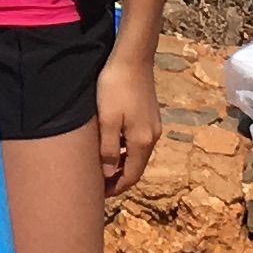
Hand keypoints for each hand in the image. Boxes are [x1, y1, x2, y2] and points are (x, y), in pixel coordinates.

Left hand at [96, 45, 163, 203]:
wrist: (133, 57)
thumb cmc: (115, 87)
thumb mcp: (107, 120)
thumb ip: (107, 149)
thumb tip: (108, 173)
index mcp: (142, 142)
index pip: (131, 176)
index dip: (116, 187)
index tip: (99, 194)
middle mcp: (152, 137)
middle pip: (136, 167)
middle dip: (119, 178)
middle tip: (98, 183)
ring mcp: (153, 125)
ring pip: (137, 154)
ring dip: (122, 163)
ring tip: (102, 166)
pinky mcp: (150, 115)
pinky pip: (138, 141)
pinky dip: (126, 150)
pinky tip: (112, 145)